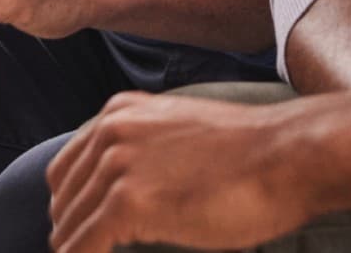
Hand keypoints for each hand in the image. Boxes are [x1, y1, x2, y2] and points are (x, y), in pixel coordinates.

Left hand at [47, 91, 315, 252]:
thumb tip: (129, 197)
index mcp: (121, 112)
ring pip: (68, 225)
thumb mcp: (182, 136)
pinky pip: (82, 246)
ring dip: (74, 250)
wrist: (288, 155)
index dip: (71, 208)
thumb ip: (146, 153)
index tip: (81, 234)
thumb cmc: (251, 155)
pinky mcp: (128, 202)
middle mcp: (111, 130)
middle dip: (70, 232)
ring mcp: (117, 164)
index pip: (68, 168)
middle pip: (63, 197)